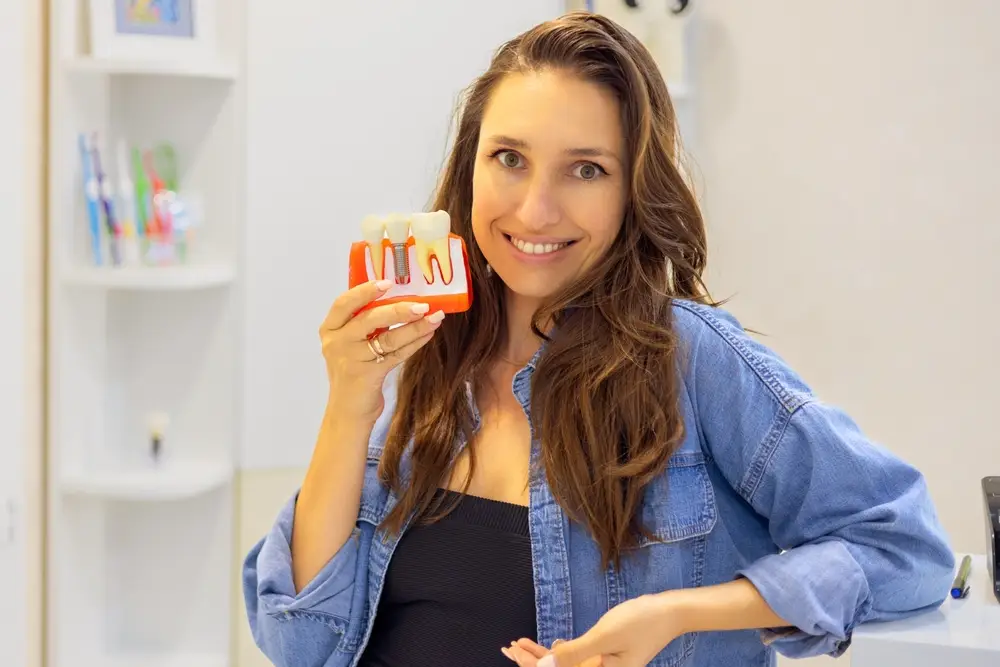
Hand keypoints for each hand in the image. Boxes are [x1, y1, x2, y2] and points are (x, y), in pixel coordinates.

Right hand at [320, 278, 443, 422]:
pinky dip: (415, 343)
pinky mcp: (368, 375)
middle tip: (422, 304)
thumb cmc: (353, 370)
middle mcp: (337, 342)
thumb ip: (365, 322)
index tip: (388, 282)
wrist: (348, 410)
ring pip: (387, 338)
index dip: (365, 291)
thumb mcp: (351, 343)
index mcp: (330, 328)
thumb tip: (401, 298)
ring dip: (415, 327)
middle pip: (369, 319)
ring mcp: (351, 359)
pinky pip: (396, 355)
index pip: (344, 303)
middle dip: (398, 309)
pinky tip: (428, 334)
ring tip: (436, 317)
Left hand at [504, 594, 681, 666]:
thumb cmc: (641, 622)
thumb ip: (575, 653)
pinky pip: (579, 656)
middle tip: (509, 647)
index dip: (534, 666)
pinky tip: (553, 645)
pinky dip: (562, 651)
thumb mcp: (604, 637)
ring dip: (544, 655)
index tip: (514, 652)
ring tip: (520, 645)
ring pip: (567, 664)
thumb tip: (546, 665)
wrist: (670, 611)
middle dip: (533, 661)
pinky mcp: (607, 654)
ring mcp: (605, 665)